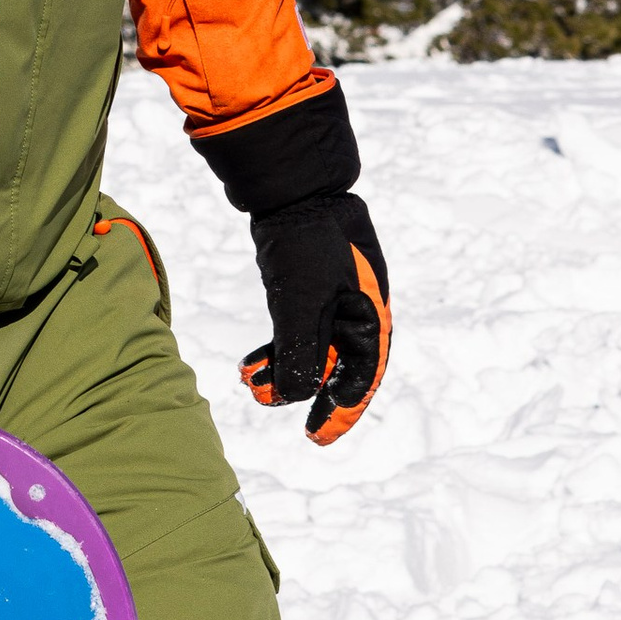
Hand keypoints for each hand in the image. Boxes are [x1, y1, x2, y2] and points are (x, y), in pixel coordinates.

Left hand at [239, 193, 391, 449]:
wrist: (292, 183)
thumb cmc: (307, 239)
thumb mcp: (303, 300)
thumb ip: (302, 351)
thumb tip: (296, 397)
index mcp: (370, 316)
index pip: (361, 376)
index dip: (339, 410)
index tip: (315, 436)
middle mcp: (355, 311)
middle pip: (333, 366)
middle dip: (302, 389)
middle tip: (268, 402)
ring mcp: (330, 299)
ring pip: (309, 349)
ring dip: (282, 369)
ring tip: (250, 382)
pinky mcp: (305, 288)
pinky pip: (293, 330)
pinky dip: (275, 348)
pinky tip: (251, 362)